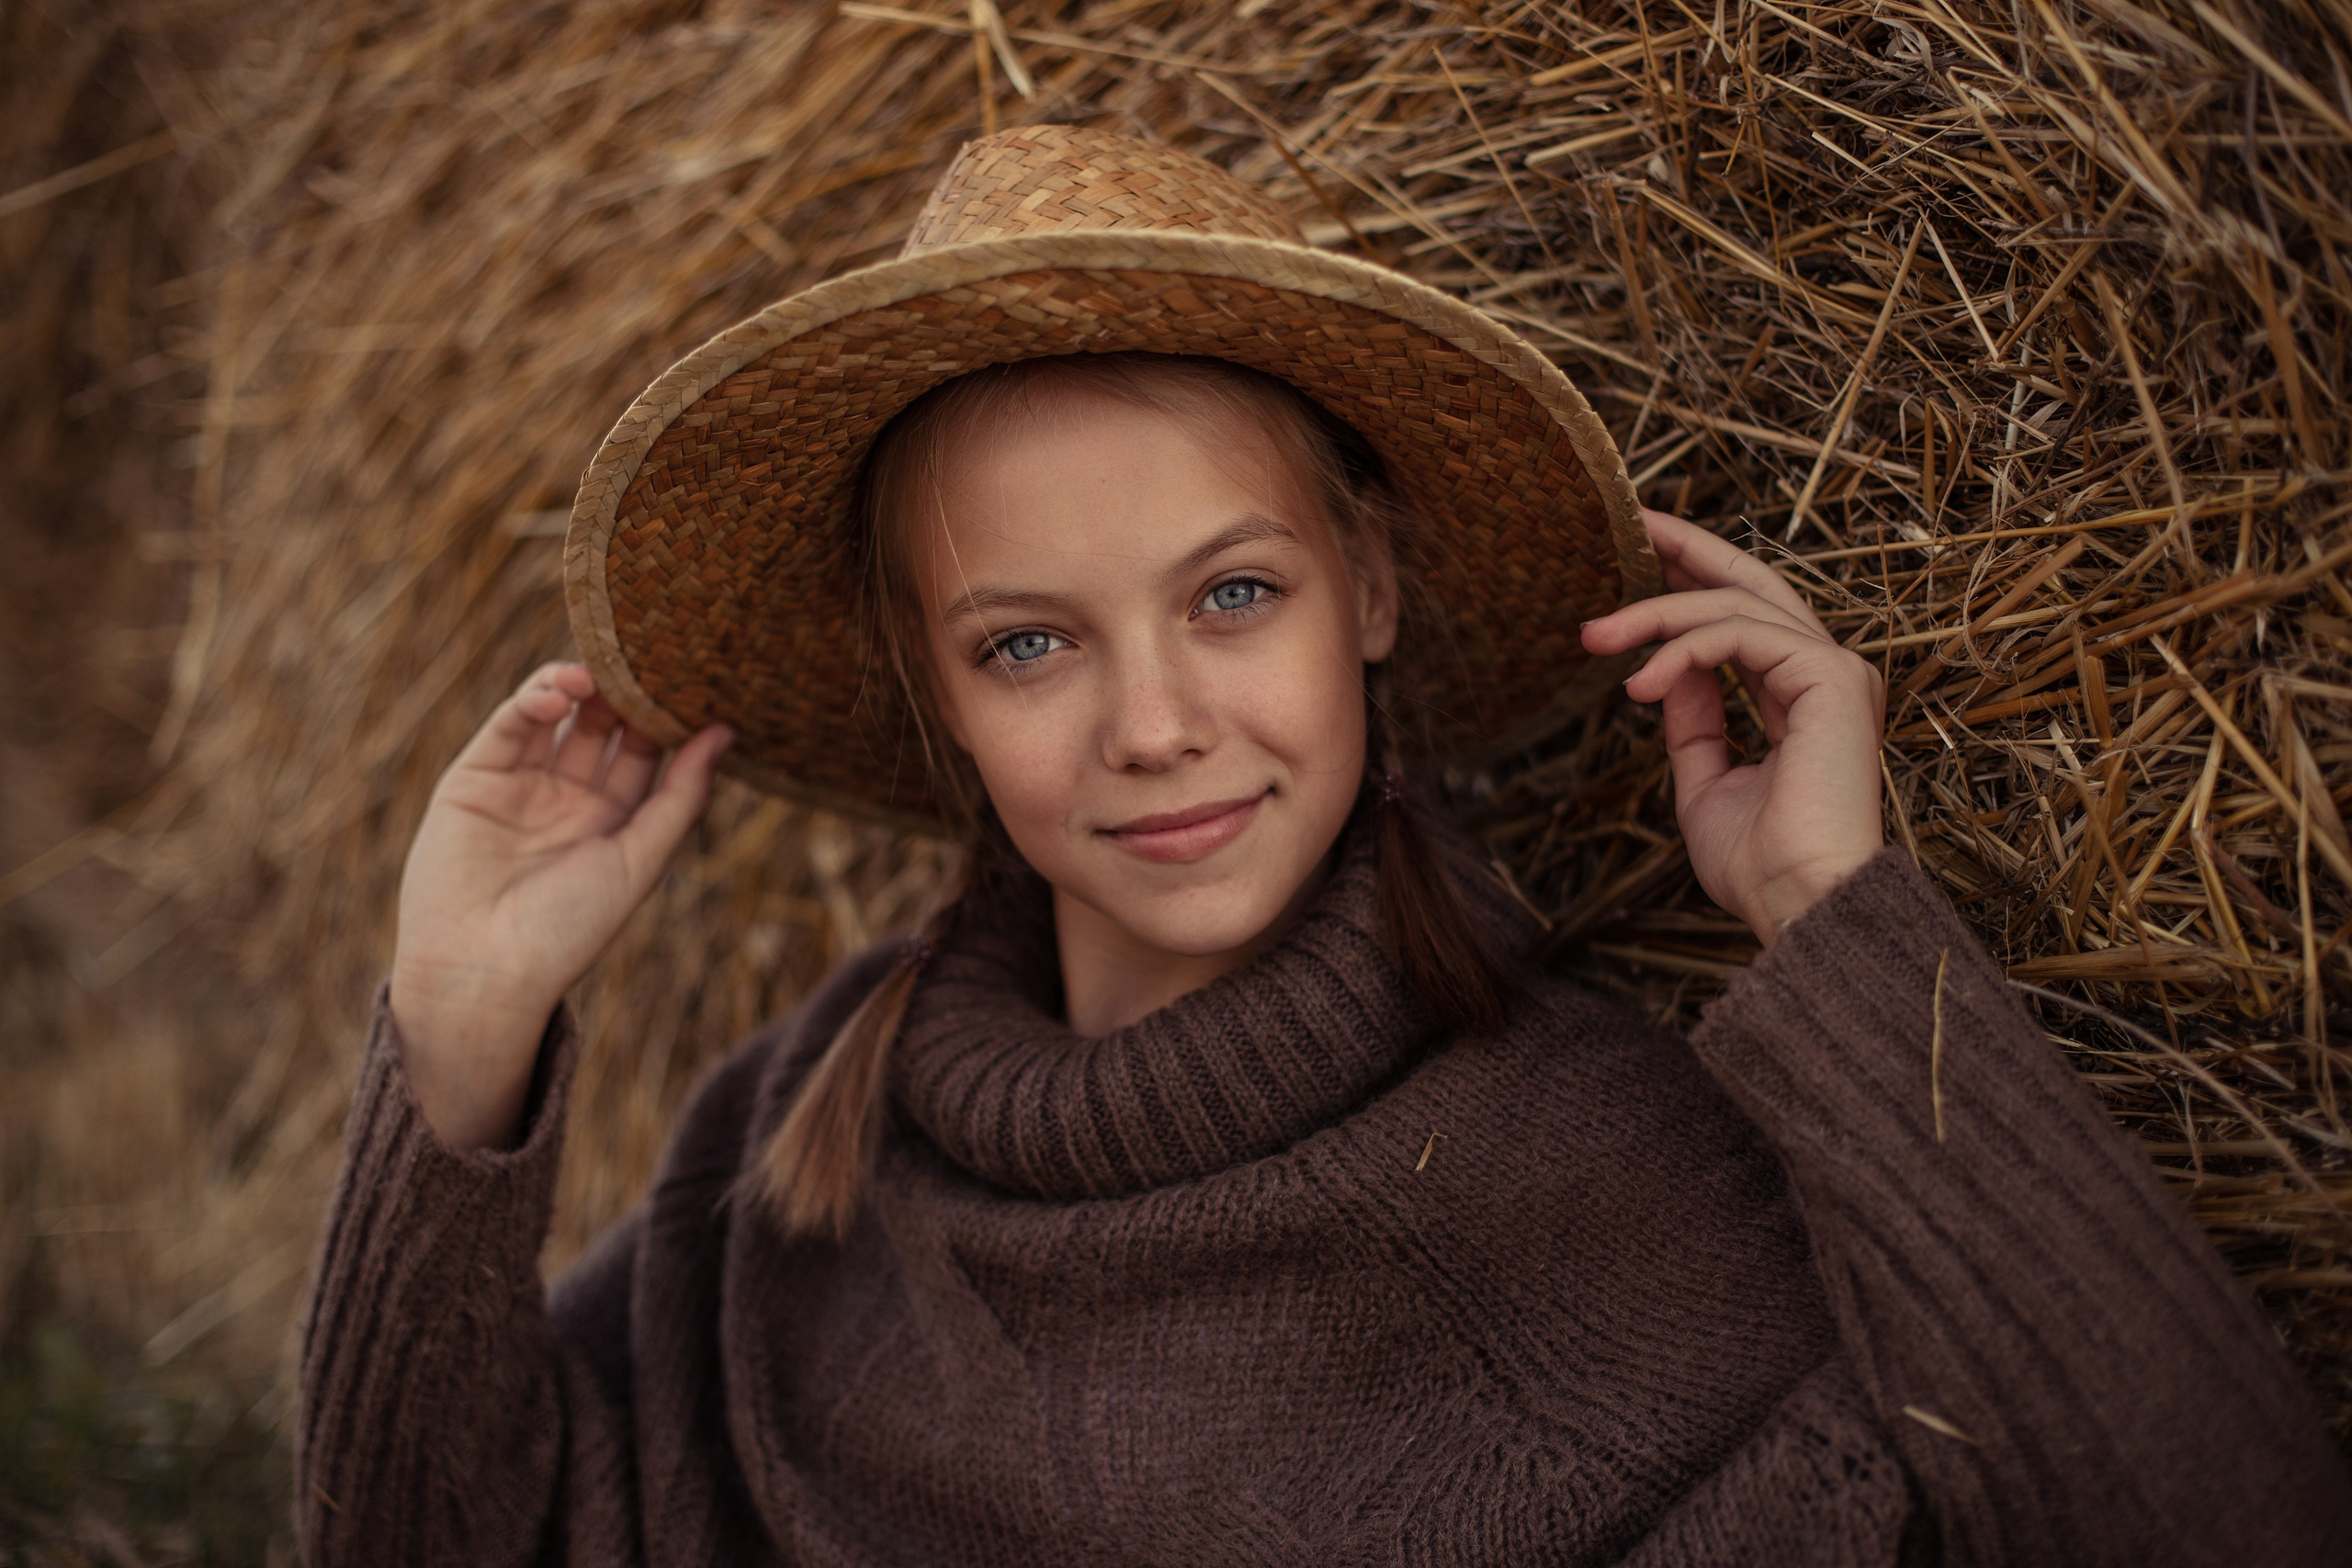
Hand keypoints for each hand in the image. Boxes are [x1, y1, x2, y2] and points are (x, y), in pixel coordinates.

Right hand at [388, 663, 731, 1148]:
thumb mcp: (639, 860)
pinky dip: (534, 699)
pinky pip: (510, 725)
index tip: (692, 676)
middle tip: (645, 659)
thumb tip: (727, 732)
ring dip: (580, 685)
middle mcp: (569, 798)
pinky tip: (561, 692)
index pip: (648, 750)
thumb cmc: (569, 929)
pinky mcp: (474, 776)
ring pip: (558, 714)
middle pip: (605, 725)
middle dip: (625, 691)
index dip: (666, 714)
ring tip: (599, 672)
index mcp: (615, 822)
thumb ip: (682, 796)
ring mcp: (521, 784)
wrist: (481, 972)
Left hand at [1580, 510, 1884, 945]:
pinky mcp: (1829, 676)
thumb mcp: (1704, 779)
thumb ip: (1693, 720)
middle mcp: (1826, 674)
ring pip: (1733, 605)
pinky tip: (1638, 682)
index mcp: (1805, 696)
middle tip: (1628, 522)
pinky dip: (1680, 649)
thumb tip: (1664, 669)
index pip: (1745, 616)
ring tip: (1596, 636)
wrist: (1799, 903)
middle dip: (1687, 547)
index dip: (1692, 579)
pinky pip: (1739, 634)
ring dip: (1655, 613)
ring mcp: (1835, 671)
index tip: (1636, 555)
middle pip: (1751, 582)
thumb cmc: (1758, 864)